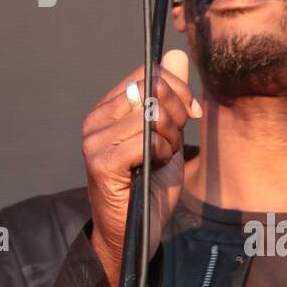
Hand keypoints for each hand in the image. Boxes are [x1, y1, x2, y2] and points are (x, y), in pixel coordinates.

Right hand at [81, 49, 200, 286]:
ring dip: (170, 138)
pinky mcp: (101, 163)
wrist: (134, 233)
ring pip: (151, 114)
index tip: (191, 112)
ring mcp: (94, 141)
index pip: (148, 73)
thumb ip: (171, 96)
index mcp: (107, 109)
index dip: (177, 88)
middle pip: (152, 89)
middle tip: (174, 142)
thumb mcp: (168, 135)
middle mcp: (95, 120)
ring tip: (161, 158)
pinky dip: (160, 153)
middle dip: (177, 114)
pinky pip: (146, 140)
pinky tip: (152, 168)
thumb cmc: (149, 186)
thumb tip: (176, 53)